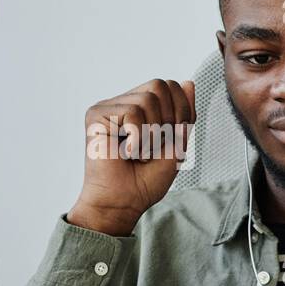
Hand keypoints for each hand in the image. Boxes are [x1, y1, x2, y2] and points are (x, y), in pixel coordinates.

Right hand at [67, 78, 195, 235]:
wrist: (122, 203)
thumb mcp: (176, 145)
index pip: (169, 86)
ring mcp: (108, 107)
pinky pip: (133, 113)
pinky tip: (126, 153)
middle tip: (152, 148)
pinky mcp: (96, 115)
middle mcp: (122, 103)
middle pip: (159, 85)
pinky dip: (138, 139)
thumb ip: (184, 115)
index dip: (180, 110)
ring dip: (152, 135)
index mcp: (139, 107)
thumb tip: (188, 82)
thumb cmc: (145, 180)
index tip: (170, 139)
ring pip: (148, 99)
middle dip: (168, 121)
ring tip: (138, 153)